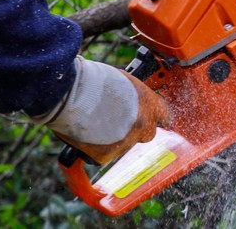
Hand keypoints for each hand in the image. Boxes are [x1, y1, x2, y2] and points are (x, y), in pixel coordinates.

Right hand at [29, 57, 170, 164]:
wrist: (71, 93)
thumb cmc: (93, 80)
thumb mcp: (123, 80)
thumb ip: (132, 96)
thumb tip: (131, 100)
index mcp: (150, 104)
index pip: (165, 115)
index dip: (156, 116)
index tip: (152, 117)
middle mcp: (142, 126)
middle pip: (147, 133)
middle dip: (135, 129)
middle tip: (118, 120)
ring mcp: (125, 143)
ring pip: (123, 145)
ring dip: (114, 138)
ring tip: (94, 122)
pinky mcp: (105, 156)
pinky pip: (103, 155)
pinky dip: (95, 148)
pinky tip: (85, 135)